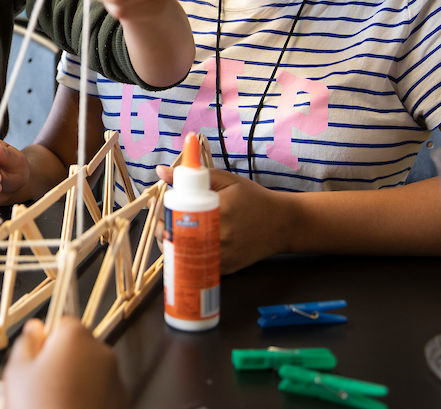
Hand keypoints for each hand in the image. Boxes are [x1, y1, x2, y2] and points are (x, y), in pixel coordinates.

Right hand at [2, 318, 128, 408]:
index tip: (36, 360)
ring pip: (90, 371)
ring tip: (57, 404)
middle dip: (62, 361)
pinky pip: (101, 392)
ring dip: (76, 381)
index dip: (46, 340)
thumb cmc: (40, 407)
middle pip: (78, 347)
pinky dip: (89, 398)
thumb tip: (34, 328)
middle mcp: (102, 352)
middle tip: (42, 386)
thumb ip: (25, 343)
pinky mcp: (123, 402)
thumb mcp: (17, 373)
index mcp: (76, 337)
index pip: (62, 322)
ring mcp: (116, 379)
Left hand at [156, 164, 290, 273]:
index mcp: (218, 211)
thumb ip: (194, 176)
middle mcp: (221, 237)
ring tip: (170, 233)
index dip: (161, 213)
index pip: (178, 216)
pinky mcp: (226, 269)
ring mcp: (223, 256)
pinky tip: (185, 246)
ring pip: (184, 257)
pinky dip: (187, 258)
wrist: (282, 224)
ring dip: (172, 245)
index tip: (157, 206)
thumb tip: (161, 170)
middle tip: (160, 220)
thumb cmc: (253, 199)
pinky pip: (198, 266)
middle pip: (177, 239)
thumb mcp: (226, 180)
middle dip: (162, 230)